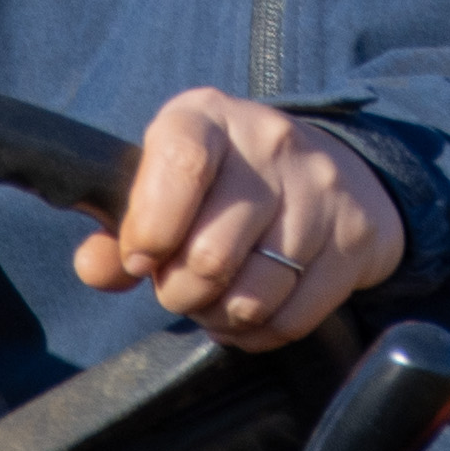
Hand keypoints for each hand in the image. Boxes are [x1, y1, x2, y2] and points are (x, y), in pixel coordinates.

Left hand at [74, 90, 405, 352]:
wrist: (336, 171)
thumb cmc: (227, 180)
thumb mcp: (168, 181)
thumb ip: (123, 229)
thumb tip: (95, 267)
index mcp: (209, 117)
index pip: (180, 164)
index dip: (151, 229)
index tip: (140, 258)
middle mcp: (270, 144)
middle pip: (211, 255)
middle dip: (181, 292)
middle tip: (181, 286)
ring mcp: (320, 192)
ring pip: (251, 297)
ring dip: (219, 316)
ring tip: (216, 298)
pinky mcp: (354, 240)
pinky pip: (291, 320)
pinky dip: (257, 333)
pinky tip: (249, 311)